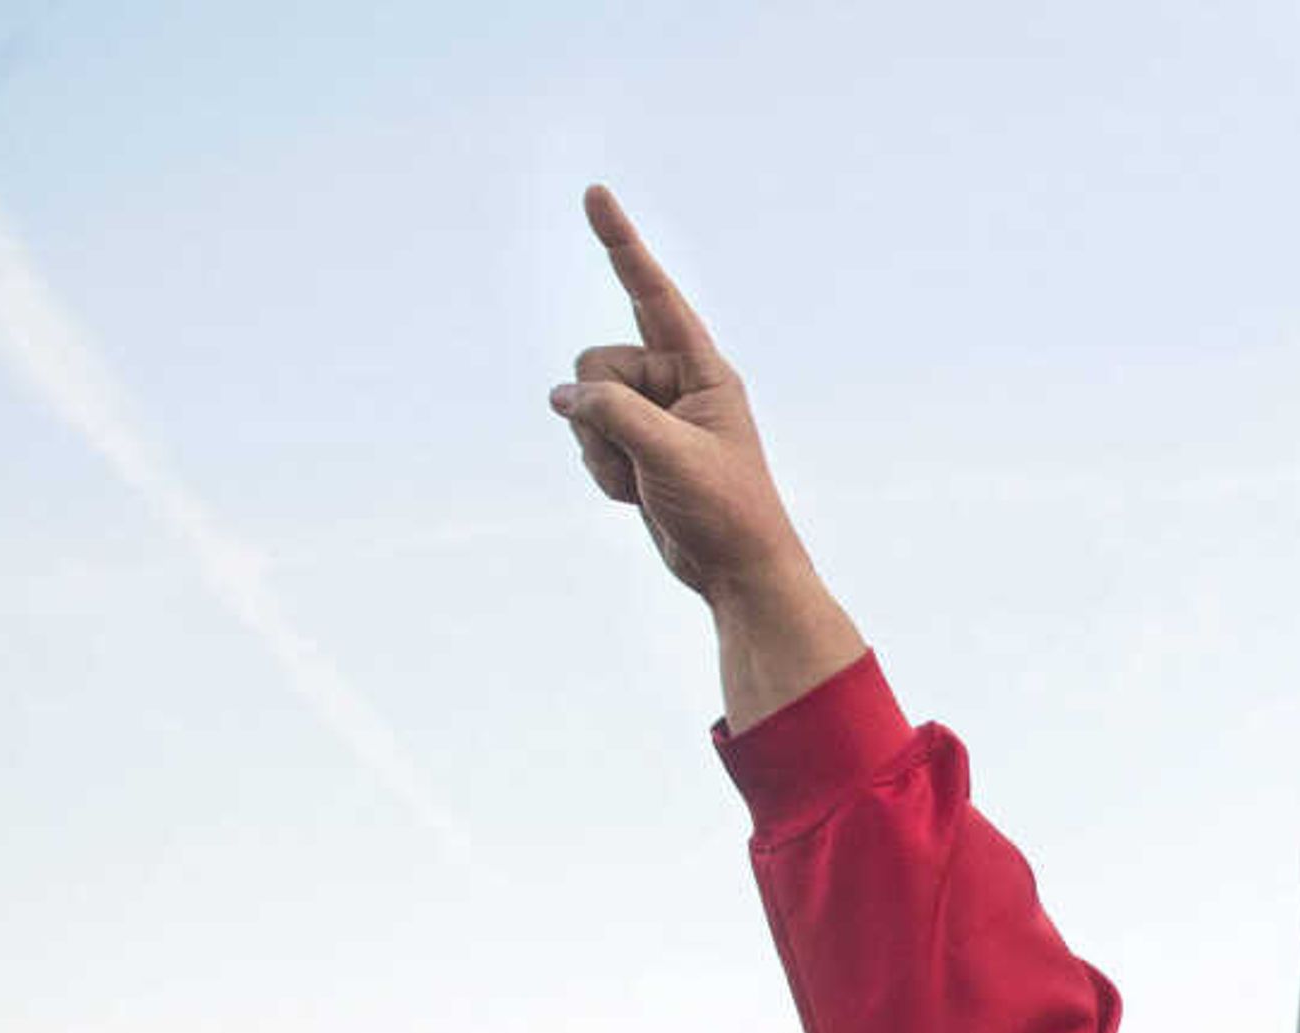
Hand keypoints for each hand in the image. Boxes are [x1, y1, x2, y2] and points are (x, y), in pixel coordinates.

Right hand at [553, 190, 864, 725]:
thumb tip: (562, 398)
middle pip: (596, 365)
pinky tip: (636, 495)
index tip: (595, 194)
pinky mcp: (634, 445)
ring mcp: (652, 415)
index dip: (622, 244)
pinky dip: (600, 470)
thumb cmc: (724, 509)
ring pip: (583, 405)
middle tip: (644, 458)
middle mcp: (675, 382)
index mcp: (702, 370)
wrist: (736, 571)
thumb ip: (612, 413)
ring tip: (646, 482)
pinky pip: (587, 439)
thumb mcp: (668, 454)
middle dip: (601, 414)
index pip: (653, 294)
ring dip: (600, 450)